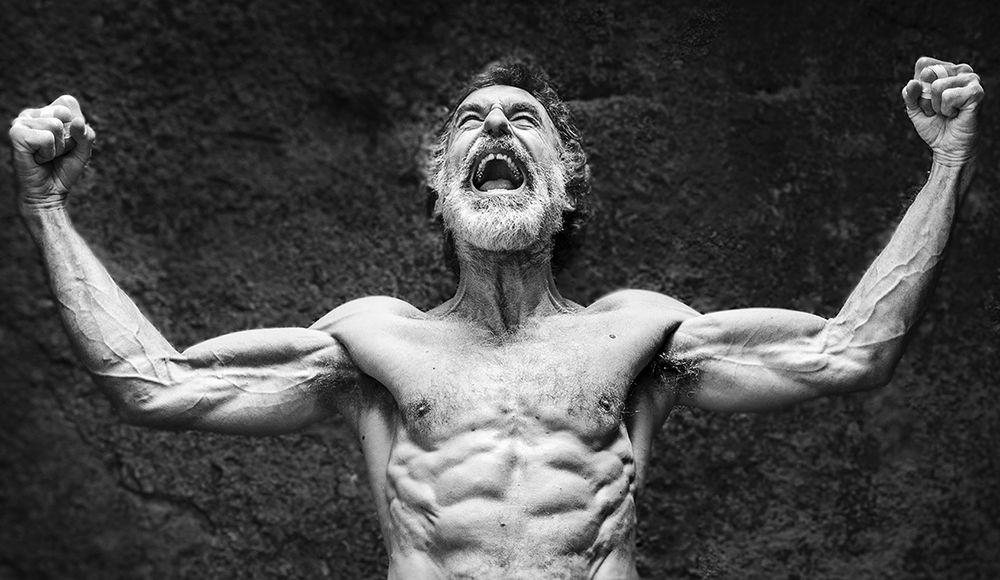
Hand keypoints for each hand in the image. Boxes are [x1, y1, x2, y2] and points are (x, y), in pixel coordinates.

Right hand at [9, 95, 96, 211]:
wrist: (49, 192)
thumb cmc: (64, 169)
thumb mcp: (84, 150)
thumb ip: (87, 134)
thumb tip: (77, 122)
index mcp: (47, 111)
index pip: (68, 102)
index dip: (76, 124)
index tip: (68, 141)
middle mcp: (32, 113)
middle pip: (63, 112)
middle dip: (68, 137)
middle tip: (56, 150)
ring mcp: (21, 122)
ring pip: (55, 125)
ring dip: (58, 147)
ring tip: (47, 156)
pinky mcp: (15, 133)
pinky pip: (46, 138)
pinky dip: (48, 153)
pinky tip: (38, 159)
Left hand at [902, 58, 983, 165]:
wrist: (948, 147)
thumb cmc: (934, 126)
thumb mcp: (914, 109)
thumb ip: (909, 94)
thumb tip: (914, 83)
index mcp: (946, 69)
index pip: (923, 64)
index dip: (918, 86)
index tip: (928, 101)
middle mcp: (960, 69)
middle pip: (927, 73)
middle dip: (926, 98)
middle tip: (938, 109)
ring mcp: (971, 79)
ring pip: (937, 86)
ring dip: (937, 106)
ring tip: (948, 112)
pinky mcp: (976, 91)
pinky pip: (948, 96)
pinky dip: (947, 110)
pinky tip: (956, 114)